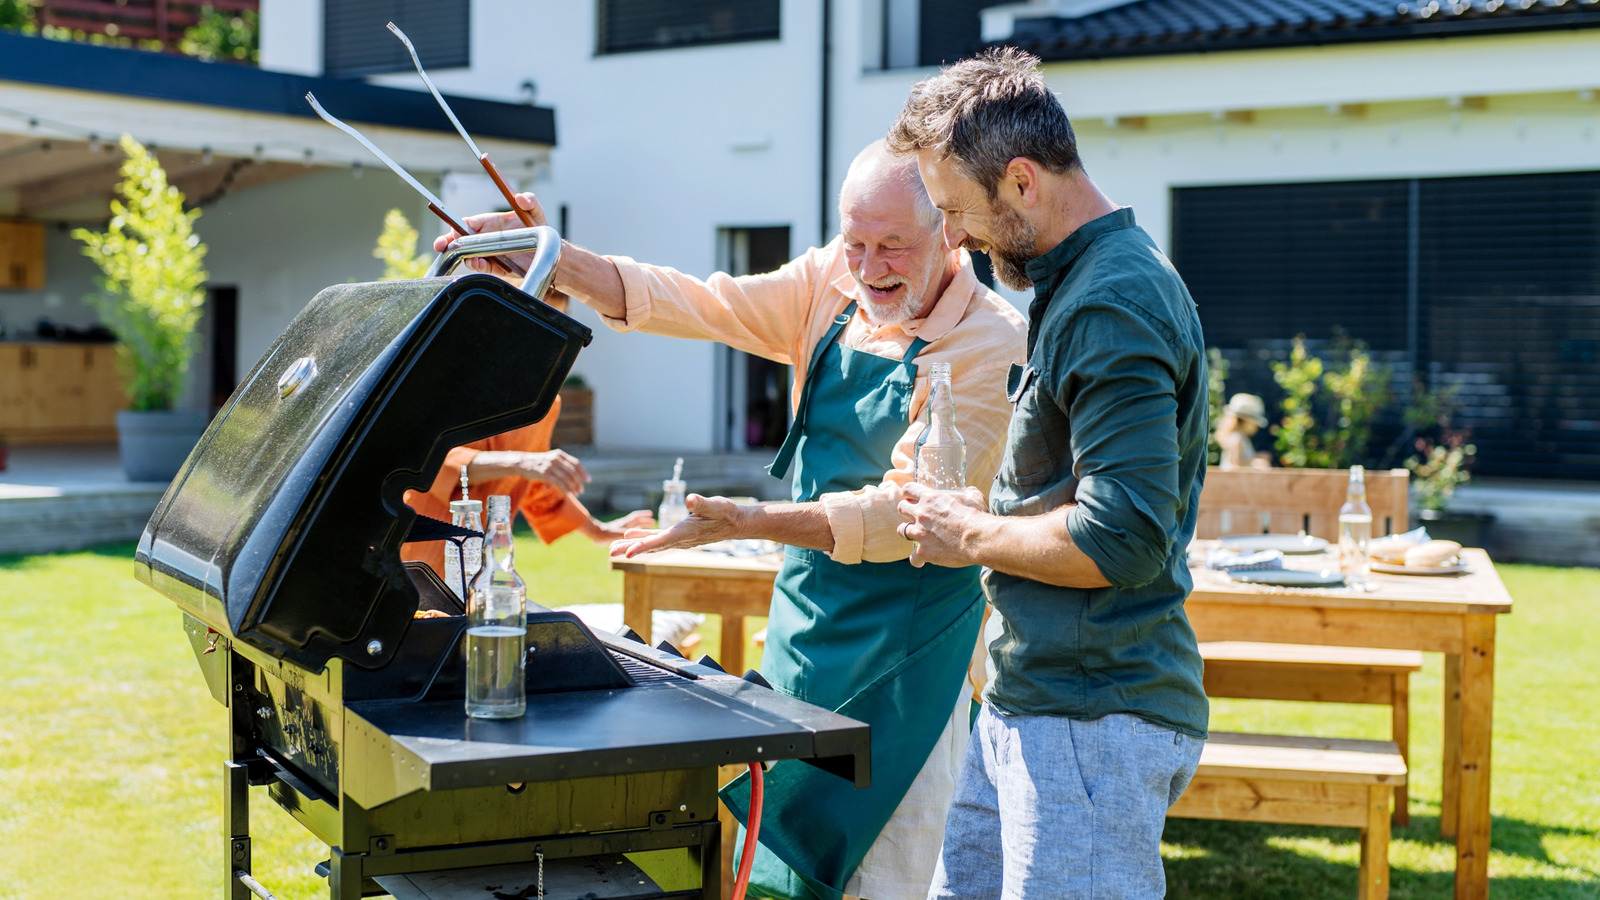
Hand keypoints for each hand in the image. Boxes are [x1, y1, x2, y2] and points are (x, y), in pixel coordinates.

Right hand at [432, 192, 551, 279]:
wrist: (550, 253)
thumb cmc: (539, 229)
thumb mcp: (536, 213)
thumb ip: (530, 201)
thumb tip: (520, 197)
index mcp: (491, 222)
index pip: (468, 223)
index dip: (457, 226)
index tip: (454, 231)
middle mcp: (487, 237)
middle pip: (461, 239)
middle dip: (448, 241)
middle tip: (441, 245)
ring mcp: (490, 252)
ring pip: (468, 253)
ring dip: (462, 255)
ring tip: (464, 256)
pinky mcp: (496, 266)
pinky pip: (482, 266)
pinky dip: (476, 265)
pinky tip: (475, 262)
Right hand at [473, 449, 588, 495]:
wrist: (522, 463)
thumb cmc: (538, 463)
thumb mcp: (551, 459)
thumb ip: (562, 464)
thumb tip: (574, 474)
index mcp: (559, 454)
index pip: (576, 463)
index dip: (584, 472)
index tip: (588, 480)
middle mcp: (556, 459)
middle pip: (573, 472)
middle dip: (579, 482)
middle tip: (582, 490)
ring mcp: (550, 467)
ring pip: (567, 479)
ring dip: (573, 488)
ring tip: (576, 494)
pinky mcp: (545, 474)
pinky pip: (559, 484)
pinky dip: (565, 490)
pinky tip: (568, 495)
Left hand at [583, 510, 654, 543]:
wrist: (594, 534)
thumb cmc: (604, 533)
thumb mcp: (616, 533)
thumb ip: (625, 533)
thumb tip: (634, 534)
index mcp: (625, 523)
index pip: (636, 517)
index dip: (643, 516)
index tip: (651, 515)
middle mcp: (624, 525)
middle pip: (636, 521)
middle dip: (644, 521)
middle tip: (652, 522)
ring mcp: (620, 528)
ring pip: (632, 525)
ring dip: (639, 526)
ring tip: (646, 528)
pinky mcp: (617, 533)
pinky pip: (628, 531)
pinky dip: (633, 532)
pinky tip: (635, 536)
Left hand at [610, 494, 743, 557]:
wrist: (736, 524)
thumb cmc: (727, 513)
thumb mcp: (716, 505)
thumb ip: (702, 503)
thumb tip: (691, 500)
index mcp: (685, 533)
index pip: (661, 542)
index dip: (643, 546)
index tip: (627, 553)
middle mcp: (679, 539)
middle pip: (650, 546)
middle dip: (630, 549)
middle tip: (610, 553)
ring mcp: (678, 539)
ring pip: (651, 544)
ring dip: (632, 545)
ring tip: (614, 548)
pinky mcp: (678, 535)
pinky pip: (657, 539)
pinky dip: (643, 539)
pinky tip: (631, 537)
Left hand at [897, 482, 987, 568]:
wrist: (978, 539)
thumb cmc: (977, 518)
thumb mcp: (973, 497)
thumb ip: (968, 493)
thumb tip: (970, 491)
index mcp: (931, 498)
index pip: (908, 489)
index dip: (909, 494)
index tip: (913, 498)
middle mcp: (921, 514)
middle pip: (901, 508)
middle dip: (907, 512)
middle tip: (917, 517)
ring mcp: (919, 533)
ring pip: (902, 530)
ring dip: (910, 532)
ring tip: (919, 537)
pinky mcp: (923, 551)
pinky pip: (913, 557)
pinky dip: (918, 559)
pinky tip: (924, 559)